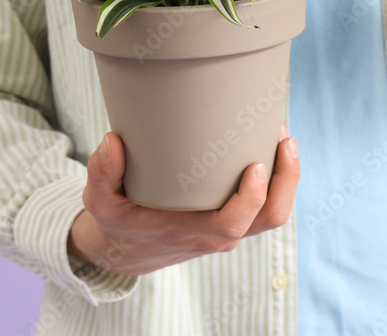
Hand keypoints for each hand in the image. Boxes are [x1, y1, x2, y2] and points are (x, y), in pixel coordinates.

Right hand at [67, 129, 299, 274]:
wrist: (127, 249)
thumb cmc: (118, 221)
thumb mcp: (100, 201)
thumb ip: (102, 173)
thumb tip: (113, 141)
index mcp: (191, 232)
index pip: (234, 224)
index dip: (252, 198)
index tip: (257, 165)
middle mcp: (218, 233)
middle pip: (269, 217)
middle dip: (286, 180)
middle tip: (285, 139)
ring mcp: (229, 226)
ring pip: (273, 212)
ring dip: (287, 177)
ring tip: (284, 136)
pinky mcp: (233, 216)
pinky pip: (265, 204)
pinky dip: (277, 178)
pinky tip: (273, 144)